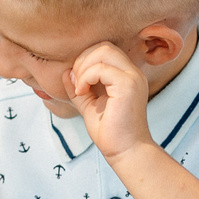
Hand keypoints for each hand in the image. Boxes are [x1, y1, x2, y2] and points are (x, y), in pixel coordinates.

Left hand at [66, 43, 152, 159]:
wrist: (125, 151)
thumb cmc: (110, 132)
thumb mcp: (89, 105)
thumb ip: (79, 88)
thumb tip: (65, 72)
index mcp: (126, 76)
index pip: (105, 51)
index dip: (86, 60)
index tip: (77, 82)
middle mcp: (133, 73)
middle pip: (104, 46)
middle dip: (83, 60)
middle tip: (77, 83)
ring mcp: (132, 78)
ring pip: (104, 51)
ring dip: (84, 67)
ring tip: (80, 88)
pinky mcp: (128, 86)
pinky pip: (101, 68)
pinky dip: (86, 77)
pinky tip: (83, 92)